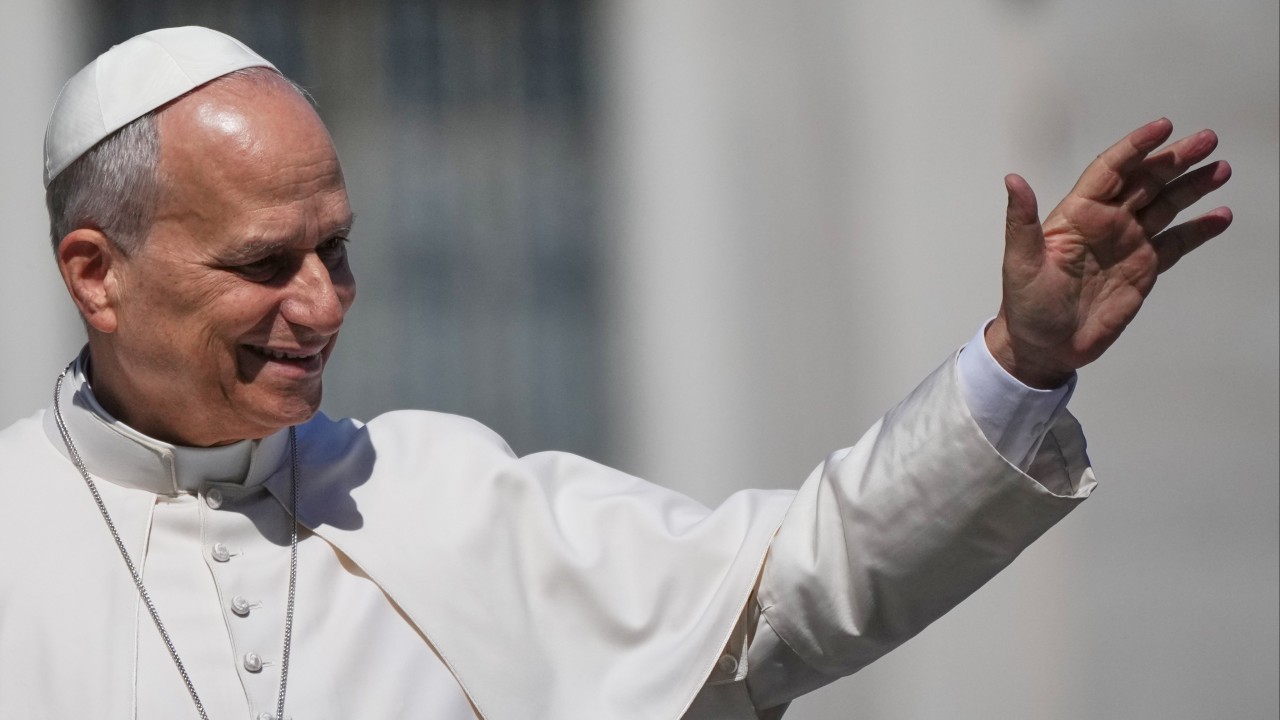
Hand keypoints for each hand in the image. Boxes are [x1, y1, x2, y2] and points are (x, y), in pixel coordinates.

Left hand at [986, 118, 1232, 387]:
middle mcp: (1106, 222)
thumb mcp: (1020, 262)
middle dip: (1175, 159)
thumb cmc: (1026, 305)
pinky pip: (1176, 242)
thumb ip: (1021, 221)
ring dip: (1193, 186)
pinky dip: (1198, 229)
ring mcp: (1128, 243)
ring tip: (1221, 169)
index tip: (1163, 127)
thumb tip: (1013, 180)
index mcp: (1077, 214)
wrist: (1045, 348)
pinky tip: (1220, 216)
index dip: (1135, 147)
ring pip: (1166, 205)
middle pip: (1146, 181)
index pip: (1110, 170)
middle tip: (1207, 140)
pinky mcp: (1144, 268)